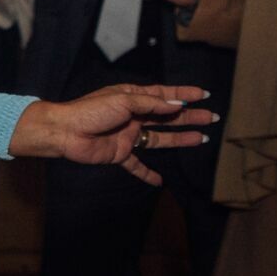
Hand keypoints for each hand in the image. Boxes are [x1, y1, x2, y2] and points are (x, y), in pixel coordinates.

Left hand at [10, 84, 218, 185]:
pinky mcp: (119, 154)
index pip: (164, 95)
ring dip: (179, 139)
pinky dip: (147, 173)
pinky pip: (136, 165)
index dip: (184, 94)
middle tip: (211, 118)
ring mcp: (127, 136)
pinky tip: (160, 181)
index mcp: (133, 98)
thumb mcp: (124, 101)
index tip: (205, 94)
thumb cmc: (91, 111)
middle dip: (189, 117)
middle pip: (167, 117)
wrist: (65, 132)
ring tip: (201, 138)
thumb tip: (178, 104)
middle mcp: (133, 116)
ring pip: (159, 138)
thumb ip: (152, 104)